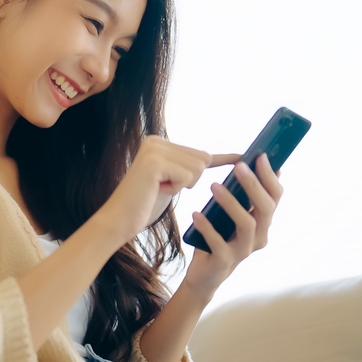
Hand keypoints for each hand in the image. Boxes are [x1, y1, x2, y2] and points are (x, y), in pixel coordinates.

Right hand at [106, 136, 240, 243]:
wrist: (118, 221)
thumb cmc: (144, 205)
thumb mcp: (172, 181)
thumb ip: (187, 167)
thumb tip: (212, 157)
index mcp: (159, 142)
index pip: (199, 152)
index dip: (220, 159)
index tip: (243, 155)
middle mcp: (155, 140)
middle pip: (202, 158)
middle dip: (191, 179)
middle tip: (164, 187)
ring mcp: (154, 149)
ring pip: (198, 167)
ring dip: (184, 183)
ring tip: (159, 188)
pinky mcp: (155, 162)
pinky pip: (188, 176)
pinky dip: (177, 187)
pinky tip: (157, 190)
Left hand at [182, 153, 283, 301]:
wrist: (204, 275)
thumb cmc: (218, 238)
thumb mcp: (231, 215)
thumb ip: (242, 196)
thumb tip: (251, 164)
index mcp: (263, 223)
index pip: (275, 197)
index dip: (270, 177)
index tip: (260, 156)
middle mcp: (259, 237)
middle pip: (265, 209)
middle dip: (254, 185)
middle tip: (239, 167)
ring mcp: (243, 250)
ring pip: (247, 224)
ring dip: (231, 203)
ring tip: (214, 186)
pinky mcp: (225, 261)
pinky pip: (219, 242)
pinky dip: (208, 227)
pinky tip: (196, 213)